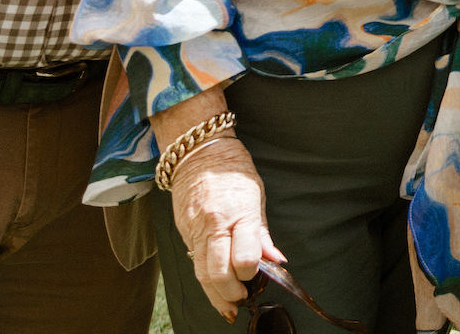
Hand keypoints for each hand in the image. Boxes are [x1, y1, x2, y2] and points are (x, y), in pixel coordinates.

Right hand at [171, 140, 286, 321]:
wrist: (198, 152)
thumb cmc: (233, 170)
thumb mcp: (256, 196)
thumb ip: (262, 233)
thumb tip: (276, 260)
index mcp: (239, 213)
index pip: (244, 257)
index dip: (251, 273)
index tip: (256, 277)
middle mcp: (214, 224)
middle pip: (218, 272)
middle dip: (230, 293)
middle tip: (241, 300)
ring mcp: (195, 229)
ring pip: (202, 273)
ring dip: (215, 295)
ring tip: (228, 306)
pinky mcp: (183, 232)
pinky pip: (194, 262)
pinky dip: (205, 279)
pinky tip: (214, 288)